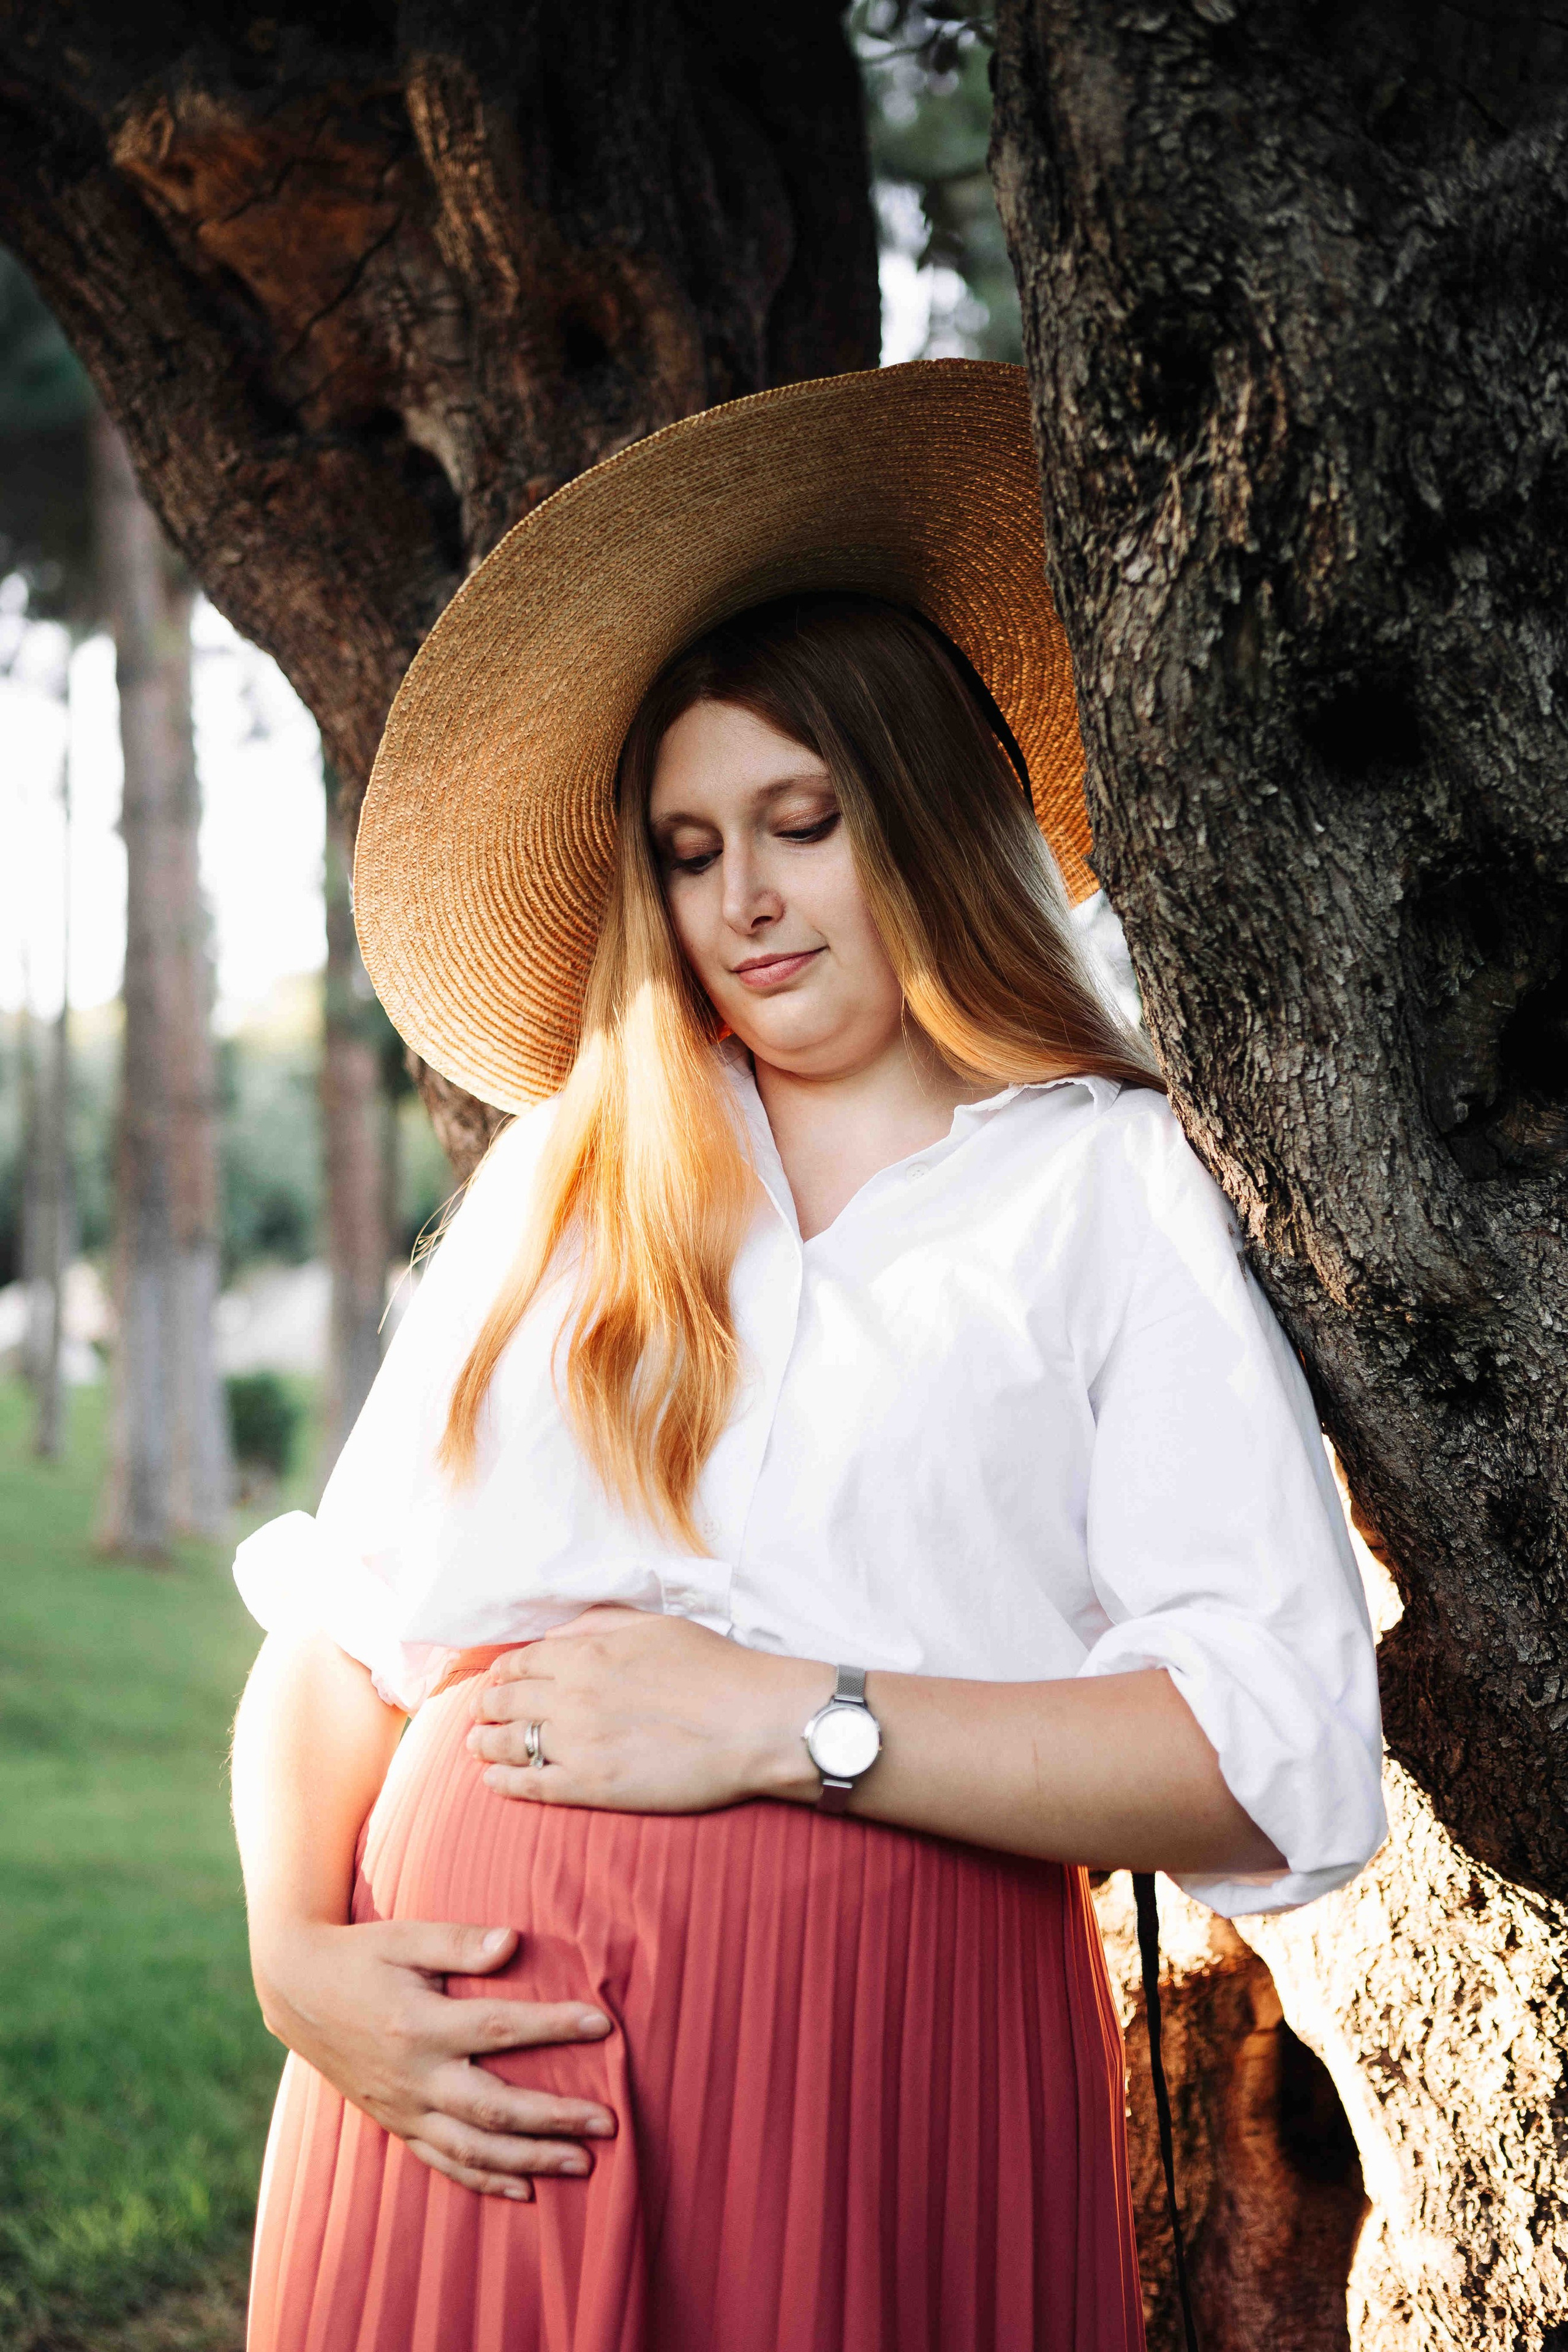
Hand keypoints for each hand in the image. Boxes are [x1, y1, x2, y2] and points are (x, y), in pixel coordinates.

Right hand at [251, 1916, 616, 2197]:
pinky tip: (522, 2189)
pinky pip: (442, 2162)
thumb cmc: (360, 1955)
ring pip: (472, 2148)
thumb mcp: (405, 1936)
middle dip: (554, 2119)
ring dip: (529, 2159)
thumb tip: (513, 1942)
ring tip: (582, 2164)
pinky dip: (483, 2179)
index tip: (602, 2025)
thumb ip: (460, 1943)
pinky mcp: (394, 2124)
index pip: (500, 2029)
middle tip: (608, 2123)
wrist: (296, 1990)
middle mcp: (413, 2076)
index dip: (553, 2028)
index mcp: (420, 2025)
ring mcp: (403, 2108)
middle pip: (494, 2106)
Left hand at [467, 1607, 827, 1810]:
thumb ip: (598, 1625)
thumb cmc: (714, 1668)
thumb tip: (555, 1636)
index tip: (496, 1681)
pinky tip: (494, 1782)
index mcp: (584, 1652)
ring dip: (485, 1743)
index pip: (521, 1661)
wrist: (752, 1721)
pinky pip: (530, 1784)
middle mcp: (569, 1695)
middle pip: (506, 1701)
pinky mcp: (591, 1786)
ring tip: (477, 1747)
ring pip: (509, 1742)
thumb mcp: (654, 1626)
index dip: (502, 1672)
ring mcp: (576, 1743)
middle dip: (487, 1707)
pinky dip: (504, 1782)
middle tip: (480, 1715)